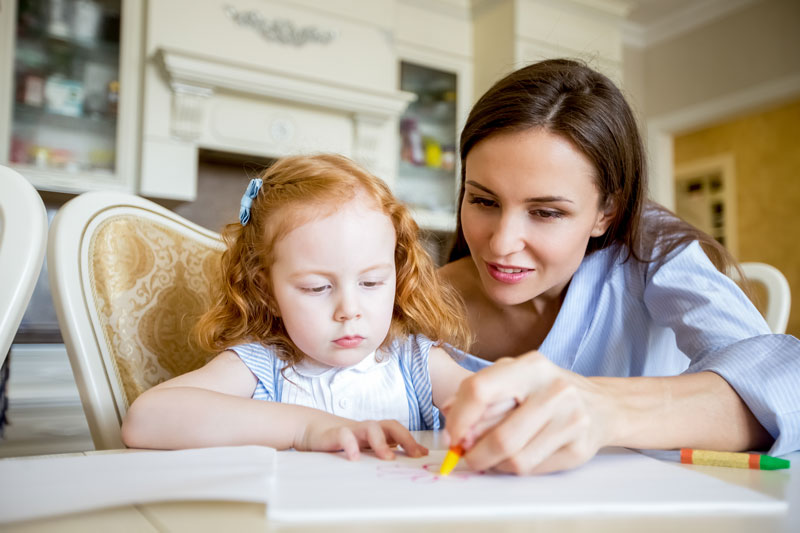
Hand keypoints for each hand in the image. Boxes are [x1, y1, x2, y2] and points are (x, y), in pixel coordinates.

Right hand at [295, 417, 428, 460]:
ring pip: (370, 428)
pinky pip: (344, 436)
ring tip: (388, 458)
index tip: (424, 455)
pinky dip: (351, 445)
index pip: (398, 431)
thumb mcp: (363, 447)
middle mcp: (367, 428)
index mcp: (376, 431)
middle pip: (390, 426)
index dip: (412, 441)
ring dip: (381, 442)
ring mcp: (352, 429)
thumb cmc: (342, 440)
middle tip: (414, 454)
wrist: (312, 429)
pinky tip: (355, 457)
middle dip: (405, 438)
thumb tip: (407, 460)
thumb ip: (382, 450)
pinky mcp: (334, 433)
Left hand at [444, 351, 615, 474]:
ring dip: (490, 464)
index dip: (459, 418)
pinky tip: (509, 459)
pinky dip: (511, 469)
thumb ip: (479, 391)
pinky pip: (531, 469)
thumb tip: (447, 413)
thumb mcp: (514, 378)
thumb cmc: (546, 391)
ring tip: (485, 457)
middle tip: (463, 453)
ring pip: (514, 458)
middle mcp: (555, 390)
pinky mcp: (579, 448)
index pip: (481, 390)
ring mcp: (571, 420)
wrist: (602, 405)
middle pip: (498, 434)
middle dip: (472, 450)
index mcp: (531, 366)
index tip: (450, 435)